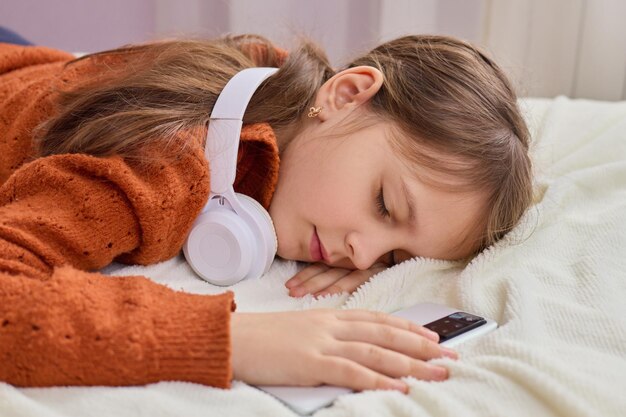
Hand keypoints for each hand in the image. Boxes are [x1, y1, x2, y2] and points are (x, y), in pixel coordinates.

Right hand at [230, 309, 457, 392]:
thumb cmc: (262, 336)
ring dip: (410, 363)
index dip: (408, 327)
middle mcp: (332, 325)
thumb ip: (327, 336)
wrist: (231, 336)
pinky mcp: (311, 363)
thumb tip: (351, 350)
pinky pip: (352, 372)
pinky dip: (379, 380)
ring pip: (376, 352)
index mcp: (329, 316)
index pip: (378, 319)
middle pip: (385, 334)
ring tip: (437, 373)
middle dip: (421, 345)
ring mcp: (322, 343)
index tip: (432, 336)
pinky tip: (399, 388)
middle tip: (449, 356)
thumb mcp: (300, 329)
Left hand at [285, 262, 387, 297]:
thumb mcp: (367, 265)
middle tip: (290, 291)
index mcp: (349, 260)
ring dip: (317, 286)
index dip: (305, 274)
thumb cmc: (391, 259)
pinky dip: (339, 288)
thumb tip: (319, 285)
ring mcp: (366, 266)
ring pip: (336, 276)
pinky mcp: (377, 272)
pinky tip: (324, 296)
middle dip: (306, 282)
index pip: (322, 266)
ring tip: (300, 295)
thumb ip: (346, 273)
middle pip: (326, 271)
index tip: (288, 284)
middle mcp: (355, 261)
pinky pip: (355, 280)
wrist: (414, 248)